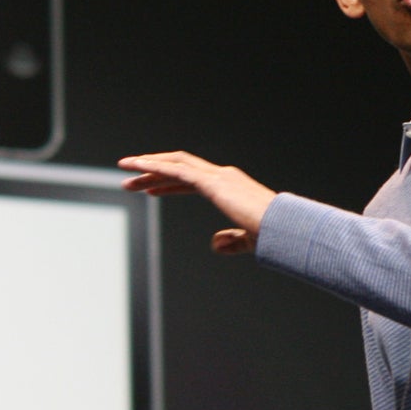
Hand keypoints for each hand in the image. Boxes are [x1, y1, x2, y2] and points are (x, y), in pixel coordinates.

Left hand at [118, 151, 275, 254]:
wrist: (285, 229)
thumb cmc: (273, 234)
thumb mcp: (249, 239)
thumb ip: (232, 240)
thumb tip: (216, 245)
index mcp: (230, 186)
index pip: (193, 179)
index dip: (169, 182)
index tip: (149, 188)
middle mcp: (222, 176)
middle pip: (180, 167)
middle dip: (154, 171)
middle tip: (129, 180)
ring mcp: (217, 176)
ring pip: (175, 164)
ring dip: (148, 166)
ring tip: (125, 169)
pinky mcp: (212, 182)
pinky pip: (177, 170)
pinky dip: (154, 167)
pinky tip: (137, 168)